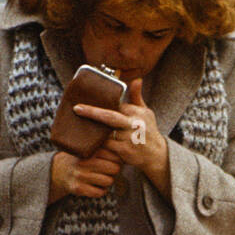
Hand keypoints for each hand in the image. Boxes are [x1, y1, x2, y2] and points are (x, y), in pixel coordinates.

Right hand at [49, 148, 121, 202]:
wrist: (59, 171)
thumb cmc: (81, 159)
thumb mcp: (90, 149)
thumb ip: (105, 146)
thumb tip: (125, 147)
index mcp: (89, 151)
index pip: (115, 156)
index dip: (118, 160)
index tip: (115, 161)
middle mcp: (84, 162)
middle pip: (114, 169)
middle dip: (114, 171)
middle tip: (109, 171)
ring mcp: (80, 175)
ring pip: (108, 181)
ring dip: (108, 181)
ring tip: (102, 178)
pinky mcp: (78, 188)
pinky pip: (99, 192)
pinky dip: (101, 191)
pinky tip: (96, 186)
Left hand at [74, 79, 169, 194]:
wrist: (157, 155)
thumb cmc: (148, 131)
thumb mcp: (146, 113)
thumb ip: (137, 96)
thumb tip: (137, 79)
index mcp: (137, 113)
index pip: (116, 105)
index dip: (100, 105)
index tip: (84, 103)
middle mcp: (134, 124)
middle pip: (109, 116)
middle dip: (92, 112)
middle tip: (77, 108)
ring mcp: (129, 138)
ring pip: (105, 133)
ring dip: (92, 131)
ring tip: (78, 128)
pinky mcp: (124, 151)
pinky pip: (106, 147)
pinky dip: (97, 145)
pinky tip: (87, 143)